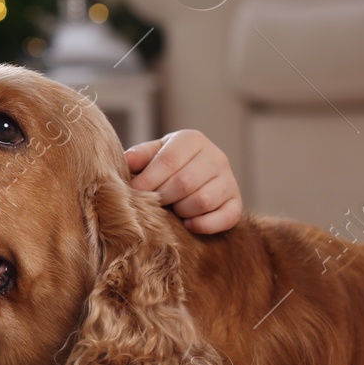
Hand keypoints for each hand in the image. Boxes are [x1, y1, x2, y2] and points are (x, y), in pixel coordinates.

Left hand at [126, 129, 242, 234]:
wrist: (198, 178)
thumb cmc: (169, 166)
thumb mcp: (154, 154)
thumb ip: (140, 156)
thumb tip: (126, 161)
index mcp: (192, 140)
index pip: (168, 160)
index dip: (148, 180)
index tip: (134, 193)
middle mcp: (216, 156)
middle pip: (185, 182)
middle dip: (164, 197)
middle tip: (153, 204)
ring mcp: (229, 180)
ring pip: (203, 201)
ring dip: (182, 210)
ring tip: (173, 209)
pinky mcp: (236, 203)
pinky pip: (224, 218)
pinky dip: (203, 225)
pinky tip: (188, 224)